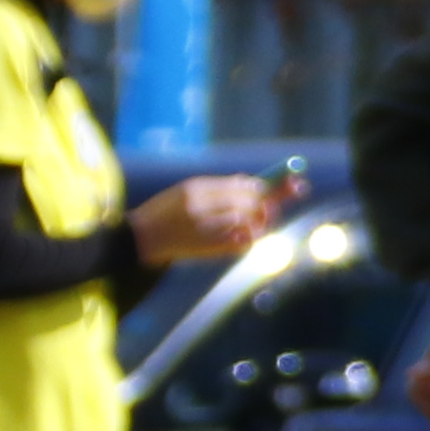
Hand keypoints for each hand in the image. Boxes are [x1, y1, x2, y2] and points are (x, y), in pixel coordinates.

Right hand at [130, 168, 282, 264]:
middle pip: (248, 203)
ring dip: (259, 221)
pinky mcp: (206, 248)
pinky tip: (247, 234)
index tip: (288, 183)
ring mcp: (204, 229)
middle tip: (275, 206)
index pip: (242, 186)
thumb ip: (218, 186)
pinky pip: (239, 242)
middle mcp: (201, 208)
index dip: (268, 187)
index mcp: (196, 189)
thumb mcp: (186, 190)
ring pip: (247, 222)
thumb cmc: (165, 211)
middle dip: (268, 203)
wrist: (141, 238)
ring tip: (261, 220)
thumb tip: (252, 182)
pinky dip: (249, 238)